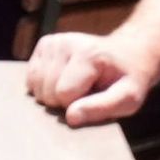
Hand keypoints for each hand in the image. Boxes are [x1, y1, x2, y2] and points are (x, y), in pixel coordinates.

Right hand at [22, 29, 156, 124]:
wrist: (127, 54)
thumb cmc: (127, 80)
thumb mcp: (128, 99)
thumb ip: (100, 109)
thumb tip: (70, 117)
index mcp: (88, 55)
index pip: (64, 94)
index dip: (78, 105)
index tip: (94, 98)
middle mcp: (66, 43)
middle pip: (47, 91)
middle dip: (63, 101)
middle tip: (85, 93)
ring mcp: (53, 42)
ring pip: (35, 85)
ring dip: (52, 94)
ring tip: (75, 86)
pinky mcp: (45, 44)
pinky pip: (31, 77)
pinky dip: (43, 85)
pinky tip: (62, 80)